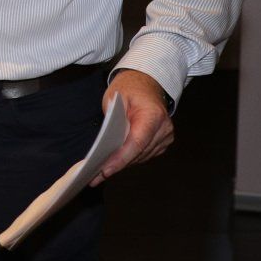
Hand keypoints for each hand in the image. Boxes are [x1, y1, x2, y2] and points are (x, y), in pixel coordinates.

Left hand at [90, 68, 173, 185]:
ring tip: (100, 173)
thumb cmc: (129, 88)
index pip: (136, 142)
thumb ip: (112, 121)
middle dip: (116, 165)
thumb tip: (106, 147)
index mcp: (153, 115)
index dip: (120, 158)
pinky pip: (144, 155)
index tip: (105, 170)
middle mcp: (164, 128)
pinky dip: (129, 158)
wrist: (146, 83)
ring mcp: (166, 136)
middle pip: (138, 153)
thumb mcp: (114, 98)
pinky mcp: (163, 142)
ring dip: (122, 164)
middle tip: (94, 177)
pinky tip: (114, 162)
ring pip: (141, 157)